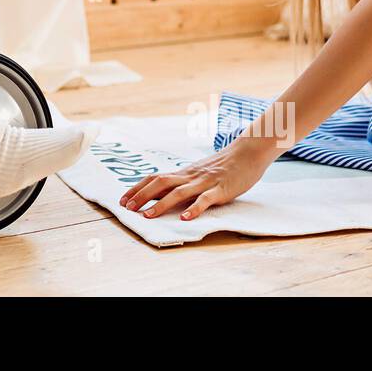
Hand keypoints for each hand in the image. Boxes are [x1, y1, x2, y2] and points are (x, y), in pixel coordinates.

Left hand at [120, 137, 276, 220]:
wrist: (248, 151)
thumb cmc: (224, 165)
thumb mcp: (200, 172)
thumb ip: (184, 182)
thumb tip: (164, 193)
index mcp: (184, 172)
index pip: (155, 178)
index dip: (138, 188)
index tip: (123, 200)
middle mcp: (190, 176)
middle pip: (160, 183)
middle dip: (141, 196)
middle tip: (127, 208)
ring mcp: (205, 182)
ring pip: (179, 192)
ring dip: (161, 205)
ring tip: (147, 216)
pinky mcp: (221, 189)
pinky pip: (205, 200)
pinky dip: (193, 209)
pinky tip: (184, 218)